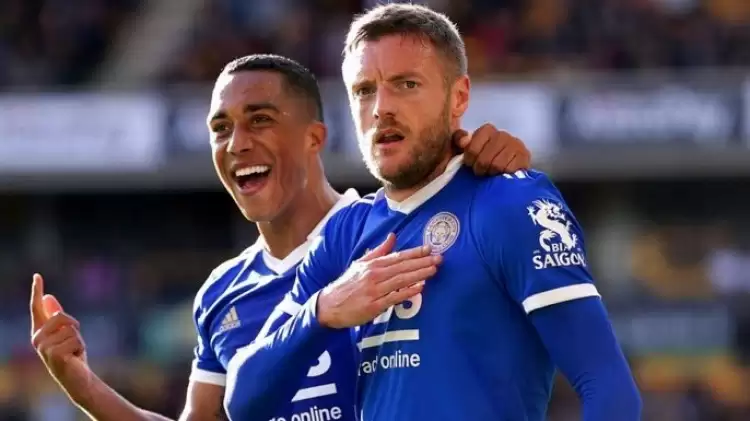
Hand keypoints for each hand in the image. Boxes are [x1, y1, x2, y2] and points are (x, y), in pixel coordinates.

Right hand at [30, 273, 91, 403]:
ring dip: (79, 340)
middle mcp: (37, 338)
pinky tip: (75, 358)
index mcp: (39, 331)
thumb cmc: (71, 355)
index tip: (37, 276)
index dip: (37, 291)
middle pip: (62, 316)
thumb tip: (49, 297)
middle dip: (74, 327)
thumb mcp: (66, 333)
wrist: (77, 378)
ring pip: (72, 329)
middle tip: (72, 343)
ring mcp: (44, 347)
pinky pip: (77, 339)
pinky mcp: (54, 354)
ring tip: (73, 352)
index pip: (37, 308)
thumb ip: (57, 316)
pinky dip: (81, 347)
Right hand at [317, 234, 439, 328]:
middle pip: (402, 267)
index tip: (430, 248)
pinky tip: (419, 288)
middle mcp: (374, 275)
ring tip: (433, 270)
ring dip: (418, 274)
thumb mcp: (360, 263)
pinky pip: (394, 297)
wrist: (329, 305)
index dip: (415, 253)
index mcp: (372, 264)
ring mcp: (374, 290)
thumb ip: (378, 251)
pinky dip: (407, 292)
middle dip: (422, 262)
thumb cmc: (347, 284)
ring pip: (400, 280)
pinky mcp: (374, 305)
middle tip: (439, 259)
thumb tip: (392, 236)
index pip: (398, 256)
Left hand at [454, 124, 531, 175]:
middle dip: (480, 169)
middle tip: (481, 171)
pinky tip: (503, 174)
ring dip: (492, 173)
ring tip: (491, 173)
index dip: (469, 159)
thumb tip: (463, 142)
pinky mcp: (524, 156)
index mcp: (487, 130)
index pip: (472, 148)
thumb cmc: (483, 156)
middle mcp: (502, 135)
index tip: (470, 164)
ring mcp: (515, 144)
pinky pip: (510, 169)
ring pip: (497, 165)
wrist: (508, 164)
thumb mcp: (468, 147)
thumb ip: (459, 140)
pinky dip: (504, 175)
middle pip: (485, 159)